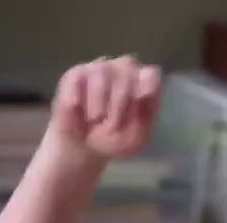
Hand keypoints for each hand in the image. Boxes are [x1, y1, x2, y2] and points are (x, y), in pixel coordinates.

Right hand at [47, 55, 161, 161]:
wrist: (83, 149)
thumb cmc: (114, 140)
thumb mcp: (135, 137)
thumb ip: (145, 115)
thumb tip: (143, 93)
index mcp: (143, 84)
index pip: (151, 74)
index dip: (147, 83)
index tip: (140, 98)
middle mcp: (123, 70)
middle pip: (126, 70)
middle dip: (120, 100)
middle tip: (112, 125)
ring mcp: (99, 69)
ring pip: (102, 71)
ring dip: (99, 99)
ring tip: (95, 119)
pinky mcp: (76, 74)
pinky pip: (78, 77)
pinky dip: (78, 95)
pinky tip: (77, 108)